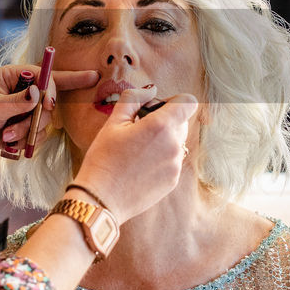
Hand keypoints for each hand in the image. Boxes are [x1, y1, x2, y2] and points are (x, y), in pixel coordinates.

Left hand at [0, 65, 99, 155]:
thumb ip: (18, 102)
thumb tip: (39, 93)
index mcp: (12, 77)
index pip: (43, 76)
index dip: (51, 89)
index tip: (49, 104)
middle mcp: (20, 92)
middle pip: (47, 102)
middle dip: (36, 118)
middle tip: (21, 127)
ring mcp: (20, 111)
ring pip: (42, 122)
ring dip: (27, 133)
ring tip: (5, 136)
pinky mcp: (19, 129)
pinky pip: (35, 136)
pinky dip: (25, 142)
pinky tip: (8, 143)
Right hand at [71, 86, 197, 224]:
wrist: (101, 198)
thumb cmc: (104, 158)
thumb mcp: (113, 123)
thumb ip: (133, 100)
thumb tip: (149, 90)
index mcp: (160, 126)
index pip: (188, 103)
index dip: (175, 101)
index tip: (157, 108)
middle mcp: (174, 145)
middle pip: (183, 122)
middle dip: (166, 121)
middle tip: (139, 129)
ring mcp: (176, 165)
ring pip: (177, 143)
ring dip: (163, 141)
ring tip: (137, 151)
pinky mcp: (173, 181)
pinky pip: (173, 161)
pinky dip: (161, 159)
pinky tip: (139, 166)